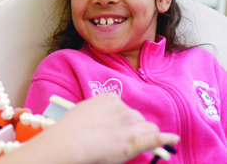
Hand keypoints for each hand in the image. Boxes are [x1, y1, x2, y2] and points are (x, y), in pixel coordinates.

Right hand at [0, 93, 178, 163]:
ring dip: (143, 134)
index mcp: (110, 99)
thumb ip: (98, 111)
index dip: (122, 119)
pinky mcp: (135, 142)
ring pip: (148, 127)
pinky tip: (173, 140)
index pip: (124, 108)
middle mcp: (123, 109)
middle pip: (137, 118)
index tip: (116, 126)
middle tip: (121, 138)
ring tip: (134, 143)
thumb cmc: (71, 128)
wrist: (70, 142)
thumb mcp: (84, 111)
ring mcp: (130, 125)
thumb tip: (105, 120)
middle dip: (133, 127)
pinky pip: (156, 138)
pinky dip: (166, 139)